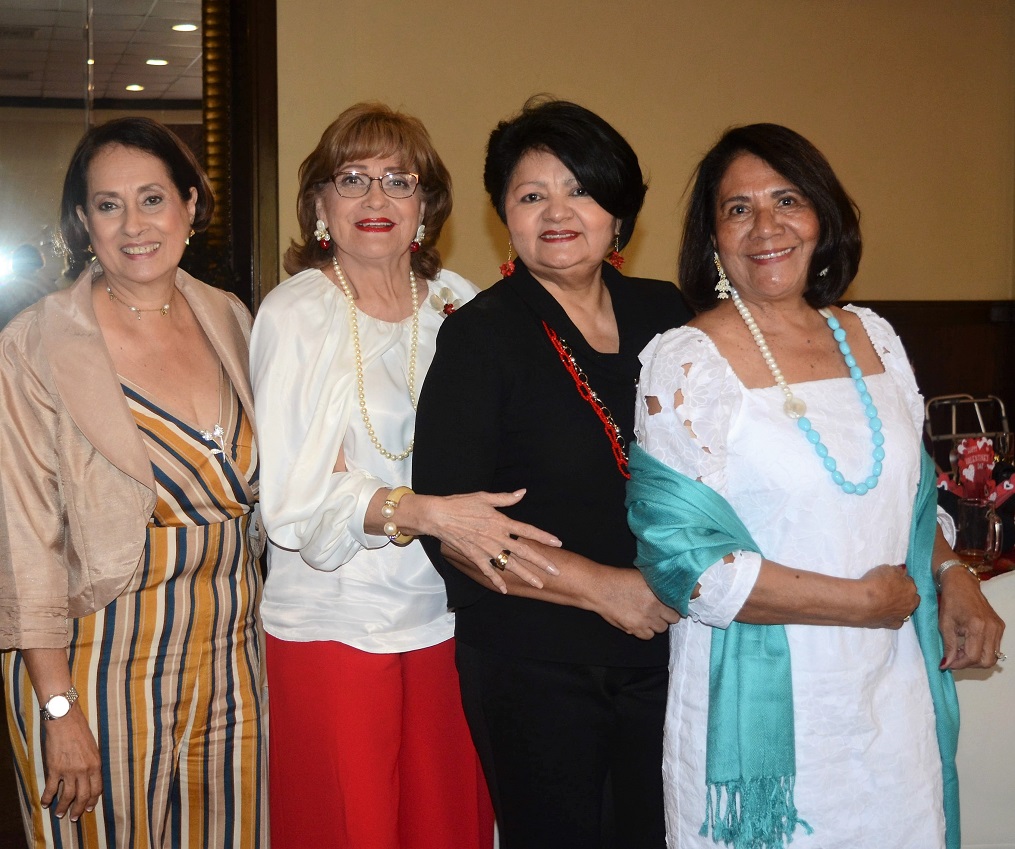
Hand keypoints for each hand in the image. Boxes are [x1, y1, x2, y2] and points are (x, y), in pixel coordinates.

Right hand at [40, 705, 101, 821]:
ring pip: (67, 796)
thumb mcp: (93, 748)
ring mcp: (69, 771)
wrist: (65, 721)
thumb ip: (92, 764)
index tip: (88, 808)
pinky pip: (51, 789)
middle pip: (82, 796)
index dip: (92, 801)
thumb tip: (89, 778)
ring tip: (60, 814)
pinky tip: (45, 803)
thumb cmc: (81, 731)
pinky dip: (47, 798)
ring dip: (63, 807)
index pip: (96, 789)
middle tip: (74, 817)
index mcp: (96, 764)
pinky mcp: (54, 769)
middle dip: (78, 809)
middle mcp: (84, 770)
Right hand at [410, 490, 561, 592]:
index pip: (527, 530)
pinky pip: (488, 571)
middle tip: (555, 571)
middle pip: (523, 552)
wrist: (439, 516)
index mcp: (501, 522)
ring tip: (538, 584)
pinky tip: (505, 590)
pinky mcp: (474, 557)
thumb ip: (505, 498)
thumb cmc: (461, 503)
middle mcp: (497, 537)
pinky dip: (496, 581)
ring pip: (509, 565)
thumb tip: (522, 492)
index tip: (558, 542)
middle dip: (541, 562)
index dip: (543, 536)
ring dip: (525, 575)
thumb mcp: (484, 497)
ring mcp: (486, 549)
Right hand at [591, 567, 680, 639]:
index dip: (676, 604)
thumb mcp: (644, 576)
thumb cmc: (620, 579)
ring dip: (657, 623)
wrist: (601, 589)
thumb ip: (660, 584)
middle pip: (673, 618)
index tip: (673, 604)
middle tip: (660, 609)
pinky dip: (646, 631)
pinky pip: (648, 636)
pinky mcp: (634, 629)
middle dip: (667, 614)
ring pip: (661, 629)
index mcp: (658, 592)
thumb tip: (676, 590)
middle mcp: (654, 607)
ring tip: (648, 615)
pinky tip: (640, 622)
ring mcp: (645, 620)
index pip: (679, 605)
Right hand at [856, 564, 918, 628]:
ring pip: (905, 610)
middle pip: (911, 597)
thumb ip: (897, 571)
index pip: (909, 581)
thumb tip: (902, 571)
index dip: (900, 579)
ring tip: (886, 602)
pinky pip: (896, 621)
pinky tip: (885, 613)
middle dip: (904, 593)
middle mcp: (911, 603)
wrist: (863, 603)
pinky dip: (892, 617)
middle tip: (890, 590)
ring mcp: (902, 616)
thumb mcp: (886, 569)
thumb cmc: (875, 583)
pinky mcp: (893, 625)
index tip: (891, 579)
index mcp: (911, 588)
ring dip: (900, 606)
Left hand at [938, 567, 1005, 669]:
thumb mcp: (945, 625)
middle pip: (987, 661)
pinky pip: (994, 647)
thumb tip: (945, 665)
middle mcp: (992, 628)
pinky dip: (982, 651)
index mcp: (977, 627)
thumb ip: (948, 647)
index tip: (947, 664)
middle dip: (969, 664)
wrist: (962, 585)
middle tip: (954, 658)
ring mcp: (998, 628)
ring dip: (976, 659)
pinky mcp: (1000, 627)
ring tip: (960, 651)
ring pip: (992, 657)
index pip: (973, 656)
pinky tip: (968, 645)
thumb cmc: (951, 602)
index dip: (959, 664)